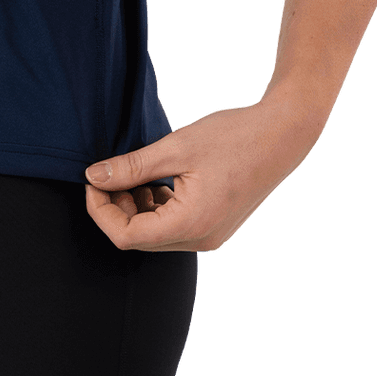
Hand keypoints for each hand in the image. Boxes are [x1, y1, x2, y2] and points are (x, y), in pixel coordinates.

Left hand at [82, 91, 327, 251]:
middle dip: (116, 208)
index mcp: (190, 225)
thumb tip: (93, 176)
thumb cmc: (232, 137)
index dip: (101, 210)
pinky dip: (156, 208)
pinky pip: (174, 228)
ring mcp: (210, 236)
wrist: (283, 136)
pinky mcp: (215, 226)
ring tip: (132, 174)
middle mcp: (200, 240)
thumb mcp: (175, 148)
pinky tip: (154, 181)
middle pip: (139, 238)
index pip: (125, 236)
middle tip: (108, 174)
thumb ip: (131, 167)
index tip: (94, 179)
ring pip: (155, 235)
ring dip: (136, 208)